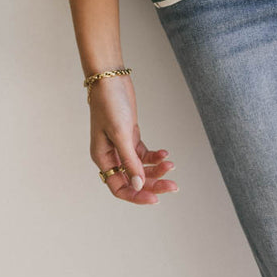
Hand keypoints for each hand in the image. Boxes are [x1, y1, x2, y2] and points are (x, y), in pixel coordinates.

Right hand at [89, 75, 177, 204]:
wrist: (110, 78)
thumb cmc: (109, 103)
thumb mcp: (121, 134)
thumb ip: (130, 161)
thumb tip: (139, 185)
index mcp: (103, 158)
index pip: (119, 187)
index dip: (137, 195)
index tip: (155, 198)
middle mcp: (111, 155)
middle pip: (133, 179)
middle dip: (153, 183)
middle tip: (173, 185)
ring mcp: (121, 146)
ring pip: (141, 167)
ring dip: (157, 169)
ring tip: (171, 165)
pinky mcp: (130, 136)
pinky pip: (144, 154)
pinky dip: (155, 156)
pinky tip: (165, 154)